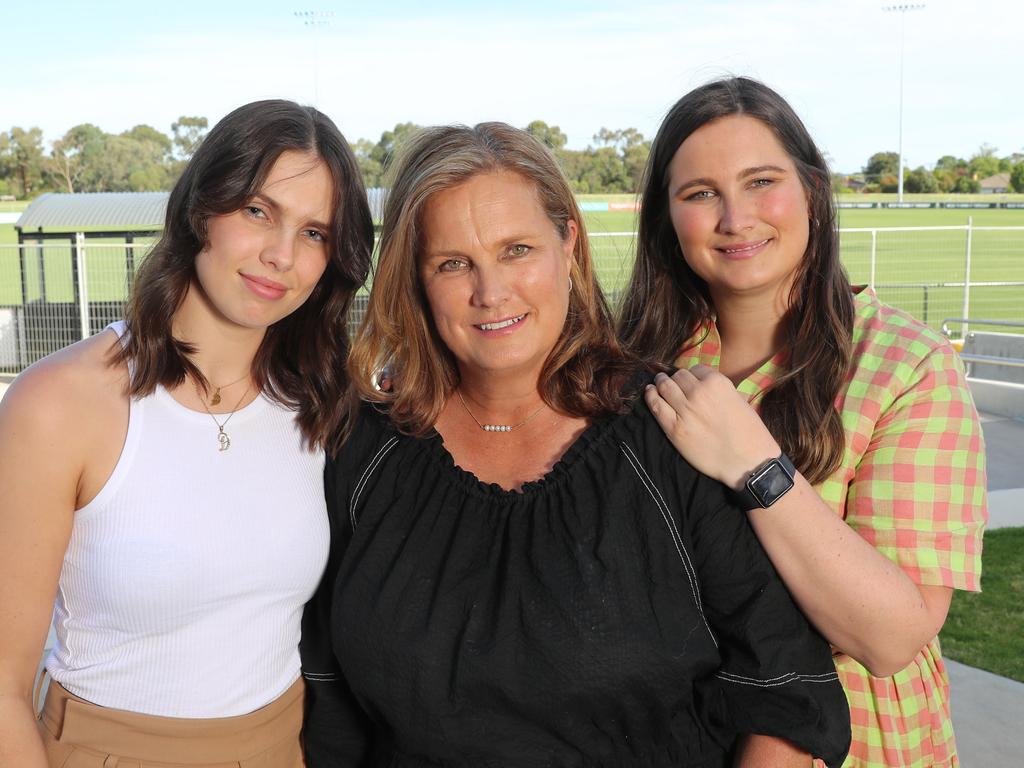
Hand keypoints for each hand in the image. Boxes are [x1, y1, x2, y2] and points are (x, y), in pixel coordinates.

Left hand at [644, 366, 781, 489]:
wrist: (747, 461)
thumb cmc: (749, 433)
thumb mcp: (739, 400)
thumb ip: (719, 390)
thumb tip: (703, 386)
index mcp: (717, 383)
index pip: (696, 369)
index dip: (692, 375)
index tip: (690, 380)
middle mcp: (698, 392)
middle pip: (678, 376)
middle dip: (675, 378)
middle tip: (670, 380)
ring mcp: (684, 409)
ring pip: (664, 386)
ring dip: (660, 382)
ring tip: (657, 383)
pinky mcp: (674, 428)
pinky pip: (656, 406)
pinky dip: (650, 396)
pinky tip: (649, 392)